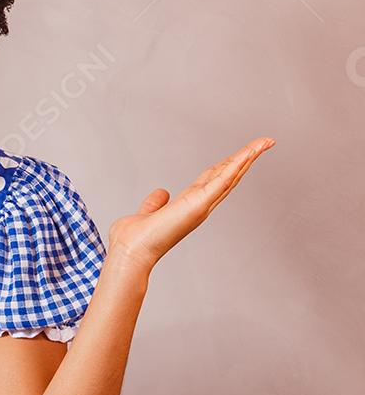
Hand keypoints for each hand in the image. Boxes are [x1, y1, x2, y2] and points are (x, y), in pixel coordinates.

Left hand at [107, 136, 275, 273]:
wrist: (131, 252)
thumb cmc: (135, 240)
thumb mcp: (147, 213)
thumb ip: (154, 203)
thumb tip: (161, 193)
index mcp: (189, 205)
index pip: (213, 180)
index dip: (229, 165)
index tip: (242, 153)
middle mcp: (199, 205)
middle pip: (228, 175)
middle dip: (246, 158)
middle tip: (263, 143)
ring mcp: (202, 205)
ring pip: (231, 175)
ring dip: (248, 157)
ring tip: (264, 142)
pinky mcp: (199, 204)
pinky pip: (223, 181)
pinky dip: (237, 165)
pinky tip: (249, 153)